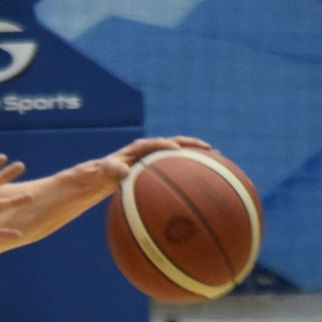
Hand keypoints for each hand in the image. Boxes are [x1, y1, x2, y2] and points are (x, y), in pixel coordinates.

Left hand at [95, 135, 211, 180]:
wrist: (105, 174)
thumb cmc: (105, 172)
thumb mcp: (106, 171)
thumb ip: (113, 170)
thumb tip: (124, 173)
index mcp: (139, 148)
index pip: (155, 144)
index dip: (166, 146)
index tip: (178, 150)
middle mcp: (151, 149)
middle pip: (176, 143)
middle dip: (191, 145)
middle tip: (208, 149)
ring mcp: (158, 156)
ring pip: (182, 153)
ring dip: (197, 155)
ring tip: (216, 158)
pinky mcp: (161, 165)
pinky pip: (179, 165)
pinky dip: (192, 168)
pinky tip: (206, 178)